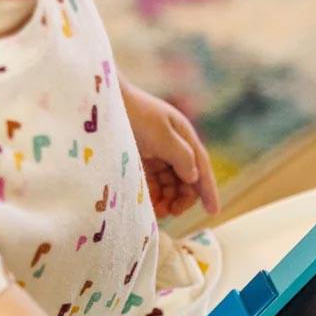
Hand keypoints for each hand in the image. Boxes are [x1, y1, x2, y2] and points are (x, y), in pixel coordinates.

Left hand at [120, 77, 219, 216]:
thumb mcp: (161, 134)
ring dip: (167, 199)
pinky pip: (153, 182)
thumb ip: (182, 157)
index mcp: (184, 136)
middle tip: (171, 213)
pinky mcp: (141, 158)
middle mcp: (174, 145)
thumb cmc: (133, 114)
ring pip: (170, 184)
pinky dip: (154, 195)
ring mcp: (157, 152)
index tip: (214, 212)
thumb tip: (194, 178)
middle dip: (182, 198)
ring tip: (158, 212)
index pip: (201, 167)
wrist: (101, 103)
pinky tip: (150, 205)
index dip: (208, 190)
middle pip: (186, 179)